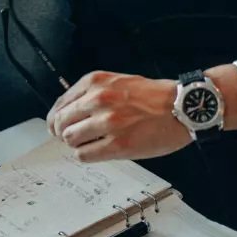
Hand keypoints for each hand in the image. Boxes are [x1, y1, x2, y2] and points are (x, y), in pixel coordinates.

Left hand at [46, 70, 190, 161]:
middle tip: (72, 138)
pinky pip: (84, 155)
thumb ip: (92, 93)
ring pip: (70, 139)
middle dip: (63, 133)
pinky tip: (98, 151)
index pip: (60, 103)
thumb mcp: (117, 81)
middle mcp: (98, 99)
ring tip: (90, 144)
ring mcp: (107, 122)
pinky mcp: (117, 144)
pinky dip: (87, 155)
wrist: (180, 107)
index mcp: (96, 82)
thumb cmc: (152, 96)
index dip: (56, 119)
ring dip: (77, 144)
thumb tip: (68, 113)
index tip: (56, 127)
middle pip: (61, 122)